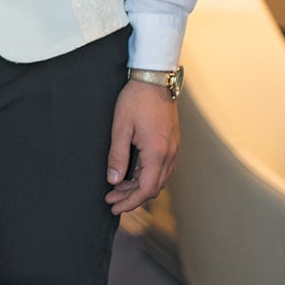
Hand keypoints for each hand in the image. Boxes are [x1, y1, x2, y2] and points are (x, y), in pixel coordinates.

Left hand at [104, 78, 178, 214]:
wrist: (155, 79)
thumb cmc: (136, 99)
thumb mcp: (121, 127)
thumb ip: (117, 155)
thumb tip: (114, 180)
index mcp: (157, 152)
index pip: (146, 189)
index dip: (130, 202)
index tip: (114, 206)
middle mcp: (169, 154)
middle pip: (153, 187)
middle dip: (131, 197)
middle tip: (111, 199)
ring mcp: (173, 148)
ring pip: (158, 179)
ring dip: (139, 187)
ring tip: (117, 188)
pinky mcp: (171, 142)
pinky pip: (162, 168)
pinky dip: (146, 176)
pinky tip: (131, 174)